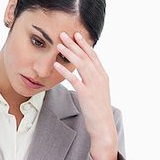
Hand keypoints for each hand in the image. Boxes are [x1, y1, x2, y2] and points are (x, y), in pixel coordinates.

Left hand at [53, 31, 117, 159]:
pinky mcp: (86, 94)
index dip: (84, 44)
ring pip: (81, 64)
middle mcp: (99, 78)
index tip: (76, 35)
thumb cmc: (97, 110)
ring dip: (69, 53)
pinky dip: (65, 71)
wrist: (103, 126)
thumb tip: (82, 71)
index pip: (93, 56)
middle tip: (64, 34)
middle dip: (74, 44)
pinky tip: (56, 64)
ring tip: (59, 45)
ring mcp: (93, 85)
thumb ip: (91, 80)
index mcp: (103, 76)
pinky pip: (74, 79)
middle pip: (86, 56)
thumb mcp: (97, 91)